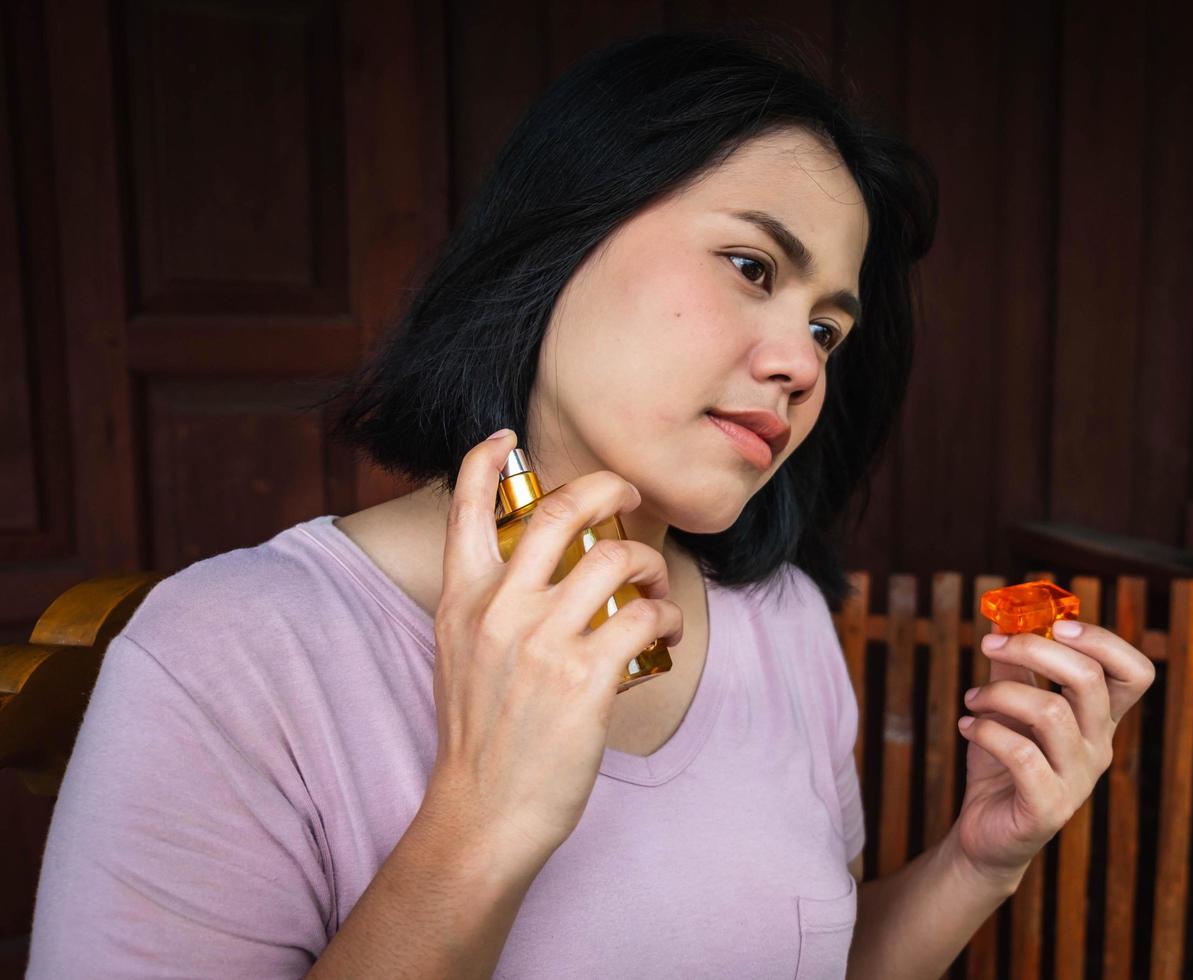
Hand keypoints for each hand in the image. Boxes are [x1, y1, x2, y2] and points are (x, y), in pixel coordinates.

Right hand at [425, 429, 684, 859]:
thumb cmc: (480, 736)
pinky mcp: (585, 676)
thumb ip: (487, 605)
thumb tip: (534, 565)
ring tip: (656, 582)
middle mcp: (498, 610)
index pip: (466, 507)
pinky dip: (665, 617)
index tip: (508, 438)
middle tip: (628, 493)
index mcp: (461, 601)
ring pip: (617, 558)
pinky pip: (644, 615)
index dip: (487, 460)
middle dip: (607, 486)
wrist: (483, 813)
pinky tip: (664, 633)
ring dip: (651, 562)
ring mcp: (542, 641)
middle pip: (561, 509)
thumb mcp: (460, 656)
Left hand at [949, 618, 1154, 884]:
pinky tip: (967, 727)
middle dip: (1034, 648)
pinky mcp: (1049, 807)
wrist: (987, 832)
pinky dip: (987, 731)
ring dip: (1000, 692)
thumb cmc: (1004, 762)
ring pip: (1051, 712)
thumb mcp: (1008, 705)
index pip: (1136, 672)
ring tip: (971, 698)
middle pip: (1089, 679)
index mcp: (1099, 718)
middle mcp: (1099, 746)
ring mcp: (1078, 779)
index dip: (1103, 640)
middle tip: (990, 643)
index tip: (1055, 622)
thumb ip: (1013, 663)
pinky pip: (1022, 755)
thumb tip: (1003, 614)